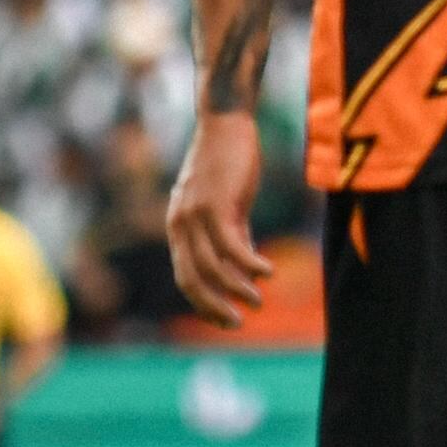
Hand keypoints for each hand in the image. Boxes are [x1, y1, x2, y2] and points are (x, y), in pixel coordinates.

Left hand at [166, 109, 273, 326]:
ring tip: (258, 301)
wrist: (225, 123)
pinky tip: (268, 273)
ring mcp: (195, 216)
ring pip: (212, 268)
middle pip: (192, 280)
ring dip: (237, 290)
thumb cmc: (229, 162)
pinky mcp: (215, 205)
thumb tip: (243, 271)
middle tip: (238, 323)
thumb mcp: (228, 204)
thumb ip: (232, 235)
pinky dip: (250, 265)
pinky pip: (233, 247)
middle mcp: (180, 225)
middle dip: (214, 307)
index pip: (185, 277)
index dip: (204, 303)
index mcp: (178, 227)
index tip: (226, 319)